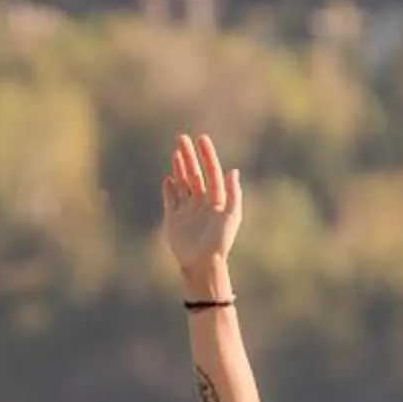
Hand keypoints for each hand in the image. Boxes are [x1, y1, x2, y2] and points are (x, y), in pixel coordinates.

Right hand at [162, 131, 241, 283]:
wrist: (202, 263)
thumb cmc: (220, 241)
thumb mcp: (231, 216)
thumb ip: (233, 194)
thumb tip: (233, 171)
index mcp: (216, 200)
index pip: (211, 172)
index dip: (207, 156)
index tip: (202, 140)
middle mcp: (201, 202)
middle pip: (194, 174)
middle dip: (188, 156)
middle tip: (182, 138)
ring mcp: (187, 210)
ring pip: (182, 183)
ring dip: (179, 167)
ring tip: (175, 152)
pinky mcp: (173, 219)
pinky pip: (170, 199)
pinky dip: (169, 188)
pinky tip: (169, 178)